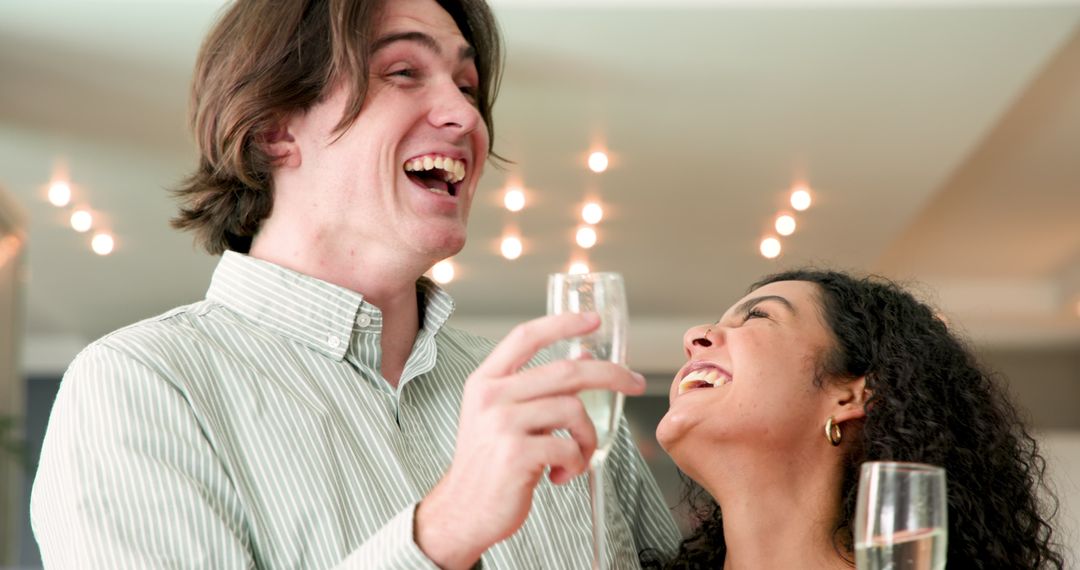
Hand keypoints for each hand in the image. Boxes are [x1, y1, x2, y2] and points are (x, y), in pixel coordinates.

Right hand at [414, 312, 646, 568]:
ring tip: (577, 457)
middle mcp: (491, 396)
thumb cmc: (490, 463)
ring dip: (587, 437)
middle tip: (636, 383)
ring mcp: (502, 424)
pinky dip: (575, 464)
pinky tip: (560, 476)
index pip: (526, 336)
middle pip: (565, 371)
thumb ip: (539, 387)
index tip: (594, 320)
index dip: (563, 323)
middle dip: (610, 375)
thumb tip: (583, 357)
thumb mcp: (505, 416)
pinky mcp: (516, 454)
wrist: (463, 511)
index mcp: (486, 381)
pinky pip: (569, 448)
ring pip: (573, 411)